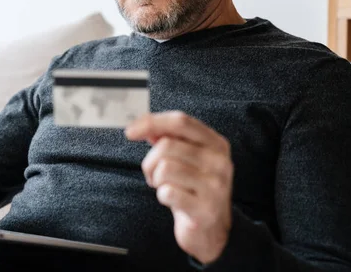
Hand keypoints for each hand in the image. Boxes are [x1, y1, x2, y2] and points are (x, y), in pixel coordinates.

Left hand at [125, 111, 233, 264]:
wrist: (212, 229)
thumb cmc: (194, 188)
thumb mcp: (186, 159)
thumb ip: (168, 138)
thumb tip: (143, 124)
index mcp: (215, 143)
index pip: (180, 121)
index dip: (152, 122)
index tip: (130, 131)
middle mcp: (220, 161)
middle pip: (167, 145)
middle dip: (150, 161)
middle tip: (153, 175)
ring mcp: (215, 186)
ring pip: (164, 168)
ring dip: (156, 180)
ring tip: (165, 187)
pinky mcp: (205, 209)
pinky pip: (167, 192)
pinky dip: (162, 196)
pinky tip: (172, 200)